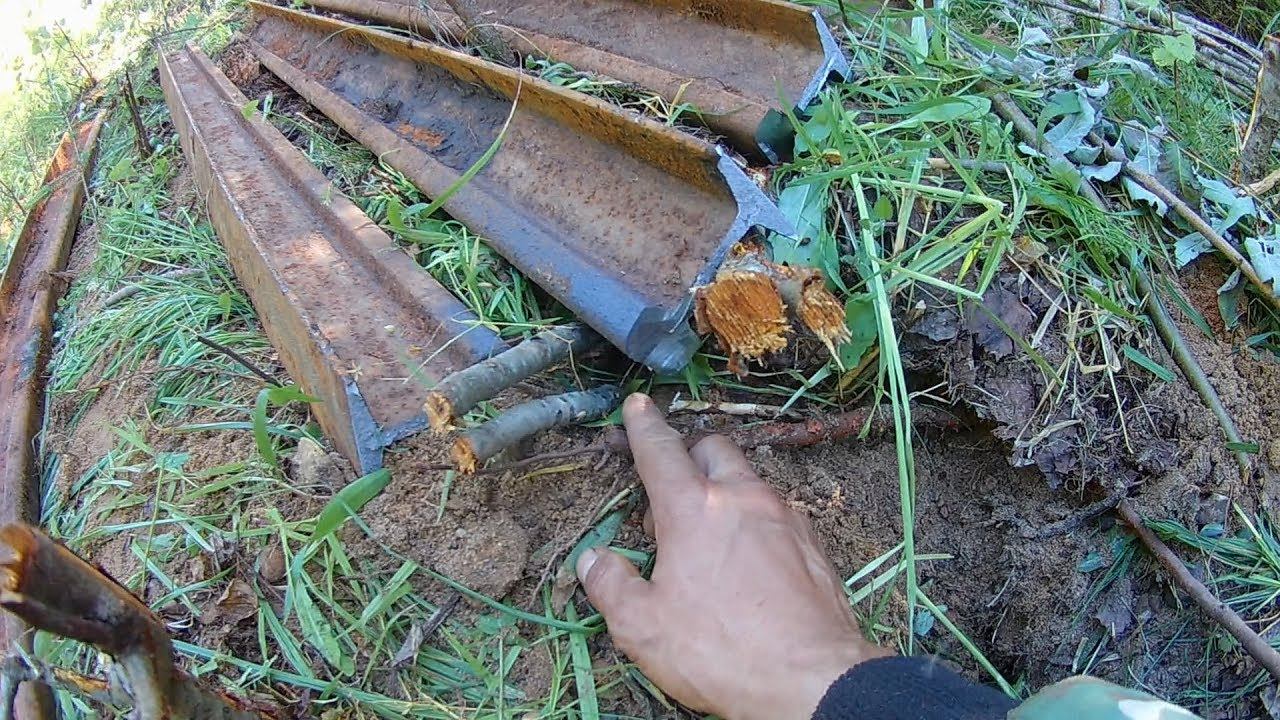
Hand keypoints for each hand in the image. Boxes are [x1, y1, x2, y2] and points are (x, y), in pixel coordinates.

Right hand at [576, 393, 888, 719]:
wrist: (812, 679)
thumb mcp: (643, 627)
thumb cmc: (720, 650)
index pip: (661, 451)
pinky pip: (777, 514)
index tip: (638, 405)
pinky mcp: (813, 544)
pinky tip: (750, 558)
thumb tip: (593, 561)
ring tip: (709, 532)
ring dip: (725, 489)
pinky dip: (756, 521)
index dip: (644, 426)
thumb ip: (611, 586)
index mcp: (693, 510)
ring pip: (749, 480)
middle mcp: (742, 499)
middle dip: (690, 453)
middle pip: (713, 448)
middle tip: (671, 487)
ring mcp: (784, 518)